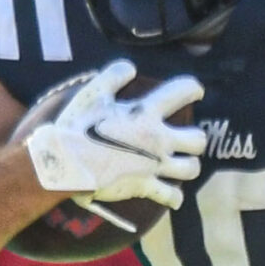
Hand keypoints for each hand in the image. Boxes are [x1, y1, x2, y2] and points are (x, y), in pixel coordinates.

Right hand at [23, 59, 205, 208]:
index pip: (184, 91)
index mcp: (146, 112)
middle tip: (186, 138)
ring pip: (192, 169)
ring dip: (189, 167)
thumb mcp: (92, 93)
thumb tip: (130, 68)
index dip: (193, 89)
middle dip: (195, 139)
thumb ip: (114, 76)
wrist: (65, 163)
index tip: (194, 92)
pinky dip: (173, 197)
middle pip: (198, 140)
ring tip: (182, 165)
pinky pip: (170, 196)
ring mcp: (153, 165)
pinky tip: (172, 195)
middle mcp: (158, 139)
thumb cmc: (76, 126)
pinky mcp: (144, 187)